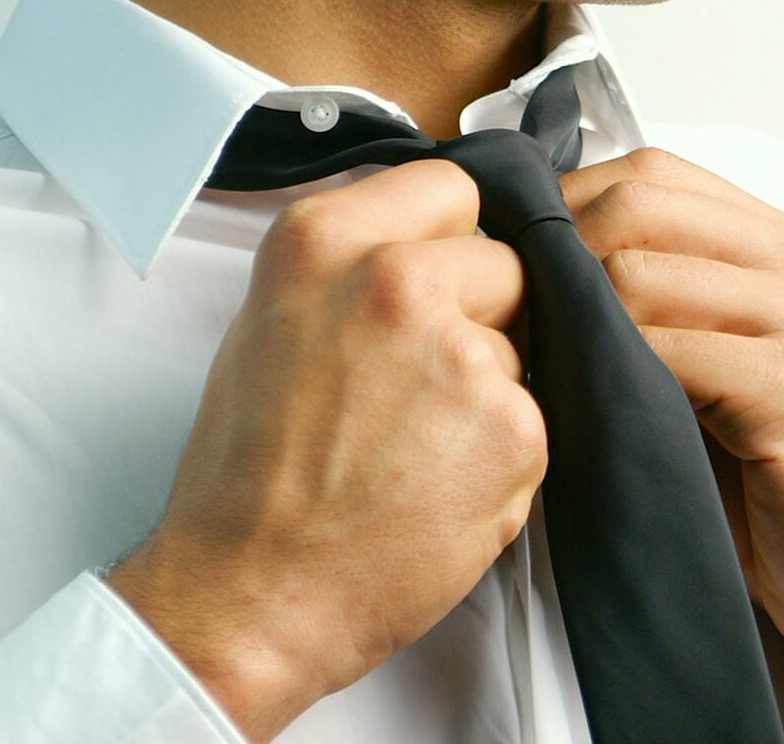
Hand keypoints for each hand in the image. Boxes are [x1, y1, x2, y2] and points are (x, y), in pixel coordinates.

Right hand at [107, 159, 545, 742]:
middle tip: (415, 384)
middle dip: (479, 315)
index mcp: (324, 240)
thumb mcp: (270, 325)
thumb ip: (351, 268)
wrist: (249, 596)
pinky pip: (535, 418)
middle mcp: (396, 279)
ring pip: (522, 346)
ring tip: (414, 448)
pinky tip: (438, 487)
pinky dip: (503, 454)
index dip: (451, 238)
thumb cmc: (248, 476)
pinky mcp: (513, 426)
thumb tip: (429, 246)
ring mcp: (461, 353)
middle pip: (501, 262)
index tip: (438, 275)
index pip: (452, 186)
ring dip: (490, 390)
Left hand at [557, 147, 783, 743]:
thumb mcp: (731, 364)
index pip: (657, 172)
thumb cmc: (783, 485)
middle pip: (639, 204)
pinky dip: (608, 380)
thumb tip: (547, 252)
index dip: (570, 204)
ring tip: (546, 372)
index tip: (519, 259)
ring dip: (572, 325)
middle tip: (517, 317)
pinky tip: (594, 415)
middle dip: (557, 255)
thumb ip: (675, 298)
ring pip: (638, 275)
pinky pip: (664, 352)